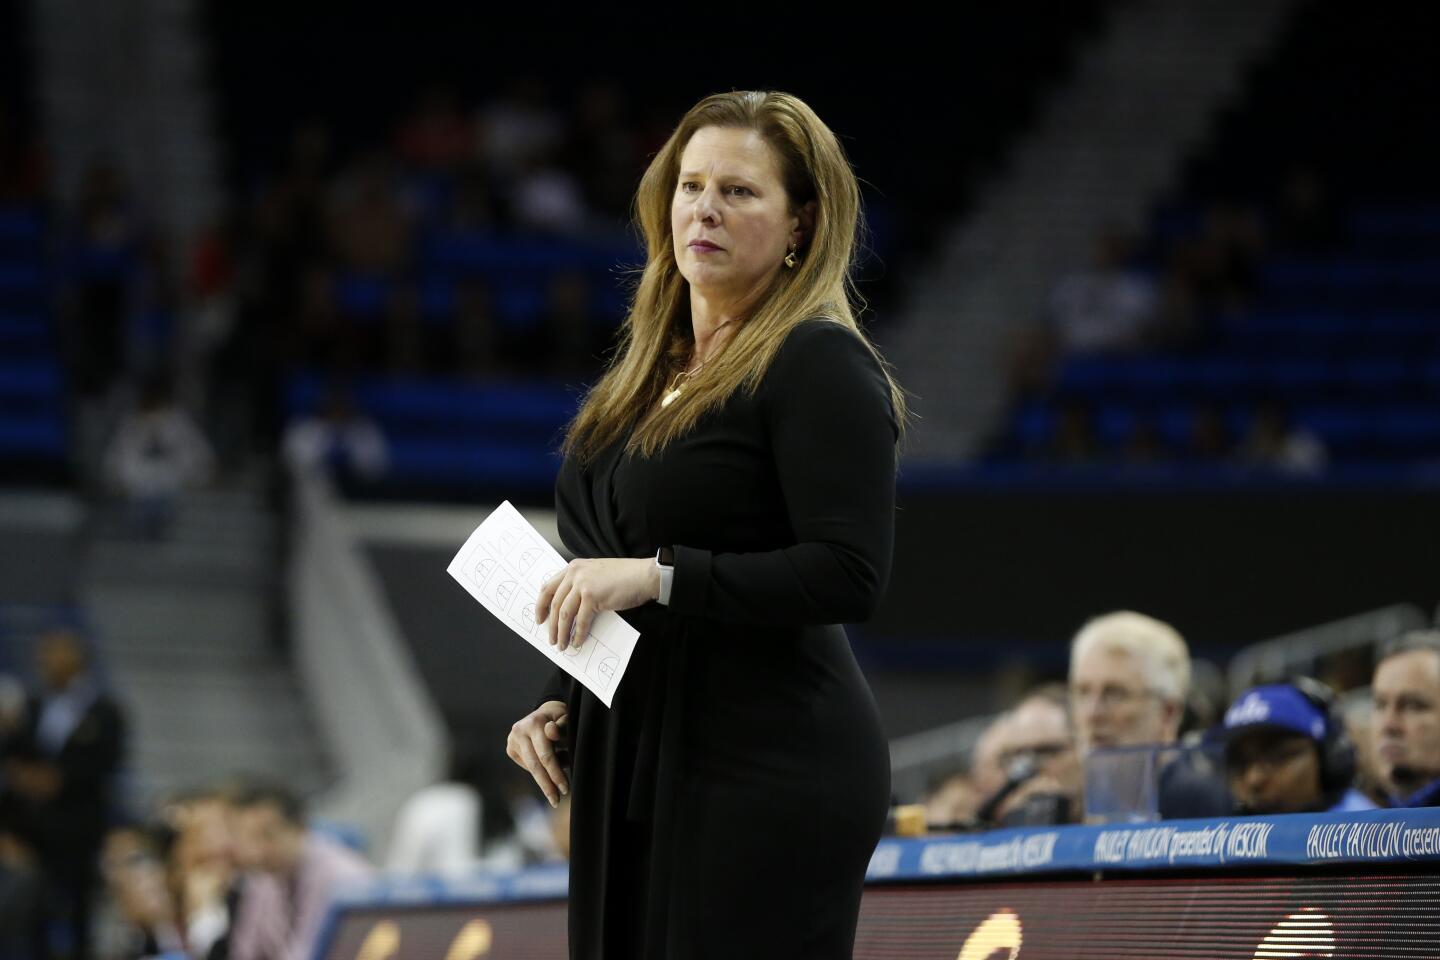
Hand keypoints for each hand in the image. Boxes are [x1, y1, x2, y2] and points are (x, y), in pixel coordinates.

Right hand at [507, 700, 569, 806]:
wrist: (546, 712)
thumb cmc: (561, 719)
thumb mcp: (567, 720)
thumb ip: (562, 727)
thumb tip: (551, 732)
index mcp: (534, 722)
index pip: (546, 755)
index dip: (556, 774)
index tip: (565, 789)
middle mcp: (519, 730)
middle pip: (535, 765)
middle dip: (547, 785)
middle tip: (557, 801)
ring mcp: (512, 739)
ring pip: (530, 767)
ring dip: (543, 783)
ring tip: (555, 796)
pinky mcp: (510, 748)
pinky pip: (526, 766)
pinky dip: (538, 773)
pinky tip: (547, 777)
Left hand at [535, 557, 658, 651]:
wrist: (644, 576)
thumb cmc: (625, 576)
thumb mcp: (596, 574)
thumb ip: (581, 584)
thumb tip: (569, 610)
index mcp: (573, 568)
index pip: (548, 587)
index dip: (541, 605)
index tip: (539, 619)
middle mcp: (575, 574)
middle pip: (554, 603)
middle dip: (551, 625)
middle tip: (552, 638)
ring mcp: (583, 584)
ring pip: (564, 613)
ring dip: (562, 632)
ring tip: (562, 645)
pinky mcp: (592, 597)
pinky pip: (581, 620)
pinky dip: (578, 634)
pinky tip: (578, 642)